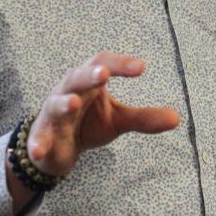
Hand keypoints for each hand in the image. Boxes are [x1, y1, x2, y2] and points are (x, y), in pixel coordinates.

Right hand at [25, 52, 179, 177]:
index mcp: (88, 81)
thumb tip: (177, 118)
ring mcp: (52, 114)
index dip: (120, 64)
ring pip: (55, 104)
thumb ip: (144, 117)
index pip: (103, 64)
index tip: (141, 67)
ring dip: (64, 103)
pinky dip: (38, 144)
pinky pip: (38, 140)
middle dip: (88, 75)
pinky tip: (39, 151)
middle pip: (76, 78)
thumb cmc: (88, 122)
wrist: (55, 147)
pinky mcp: (41, 137)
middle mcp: (68, 91)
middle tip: (103, 74)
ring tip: (74, 103)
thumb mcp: (118, 120)